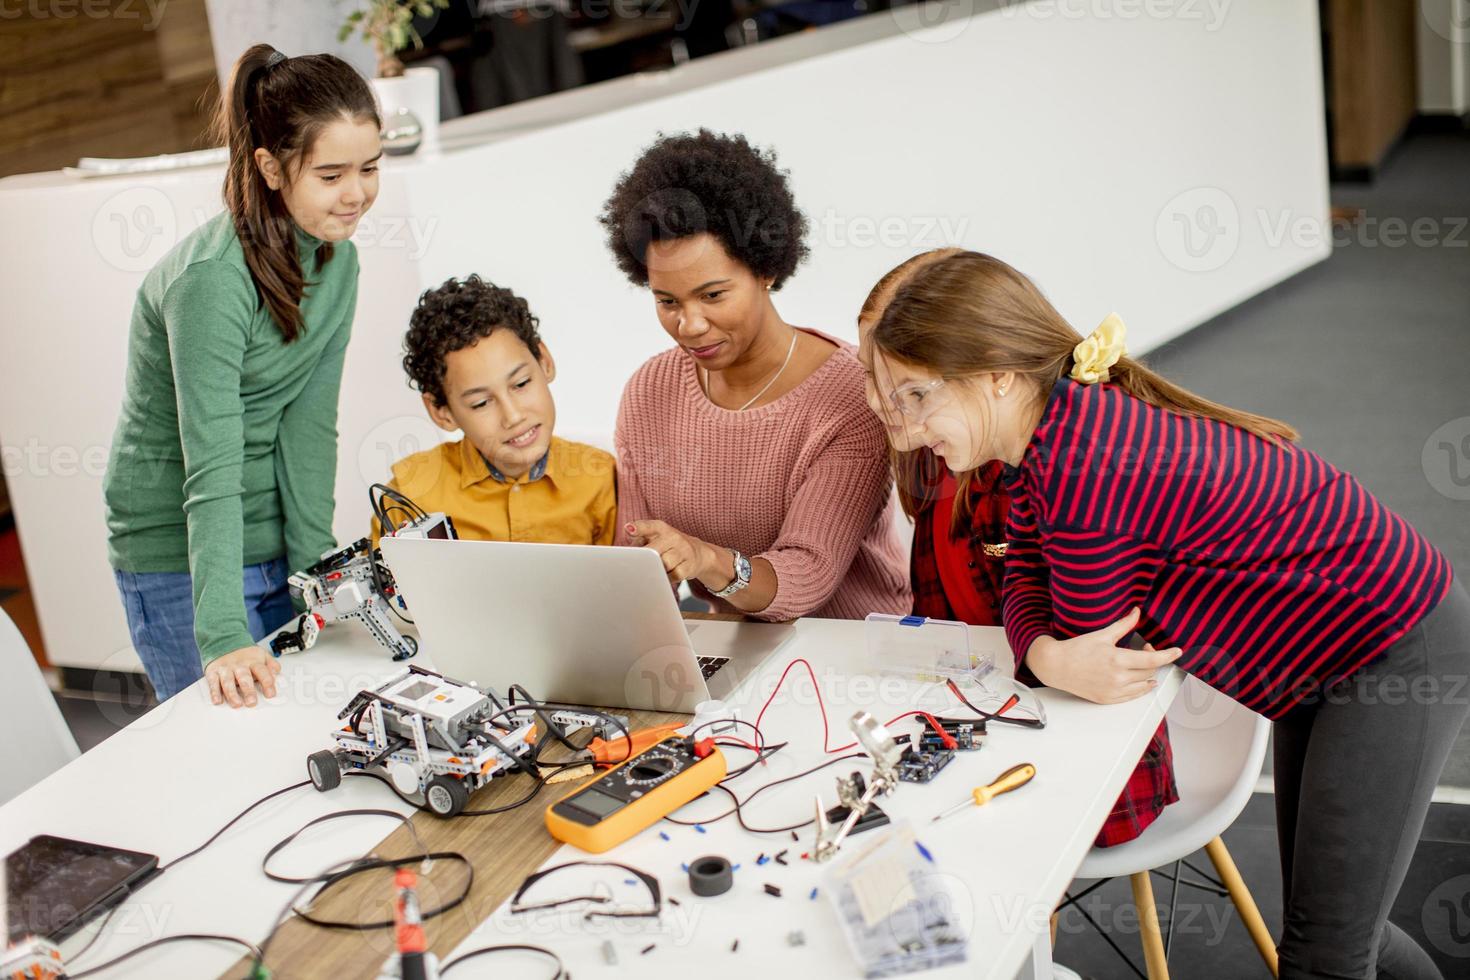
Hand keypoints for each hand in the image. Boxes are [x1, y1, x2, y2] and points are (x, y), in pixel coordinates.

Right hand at [205, 645, 281, 707]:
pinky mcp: (213, 672)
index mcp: (253, 661)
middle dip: (248, 690)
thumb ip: (271, 665)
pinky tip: (217, 701)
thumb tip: (278, 673)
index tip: (270, 694)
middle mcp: (239, 665)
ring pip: (228, 682)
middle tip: (252, 702)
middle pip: (244, 678)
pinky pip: (213, 682)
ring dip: (232, 694)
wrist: (224, 640)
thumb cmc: (245, 653)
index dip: (267, 683)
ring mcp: (225, 669)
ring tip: (237, 704)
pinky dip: (214, 692)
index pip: (262, 671)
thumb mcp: (261, 655)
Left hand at [625, 520, 720, 586]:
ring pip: (665, 564)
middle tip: (640, 564)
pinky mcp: (689, 566)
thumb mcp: (654, 538)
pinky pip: (673, 576)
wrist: (697, 553)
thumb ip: (638, 542)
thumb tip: (628, 554)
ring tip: (657, 568)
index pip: (649, 526)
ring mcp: (684, 551)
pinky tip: (666, 575)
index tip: (628, 529)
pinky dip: (666, 578)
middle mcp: (674, 537)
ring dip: (658, 569)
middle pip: (654, 550)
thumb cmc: (668, 546)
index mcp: (661, 528)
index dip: (638, 528)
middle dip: (645, 559)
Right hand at [1024, 607, 1181, 704]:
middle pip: (1149, 671)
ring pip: (1143, 684)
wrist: (1056, 666)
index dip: (1167, 655)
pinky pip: (1133, 696)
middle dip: (1152, 660)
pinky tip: (1141, 681)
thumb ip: (1123, 625)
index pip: (1151, 660)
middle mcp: (1117, 678)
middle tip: (1144, 649)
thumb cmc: (1076, 649)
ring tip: (1142, 665)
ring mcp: (1113, 691)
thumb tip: (1136, 612)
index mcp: (1117, 659)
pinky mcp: (1107, 699)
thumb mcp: (1102, 635)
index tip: (1177, 652)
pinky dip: (1141, 688)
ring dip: (1148, 674)